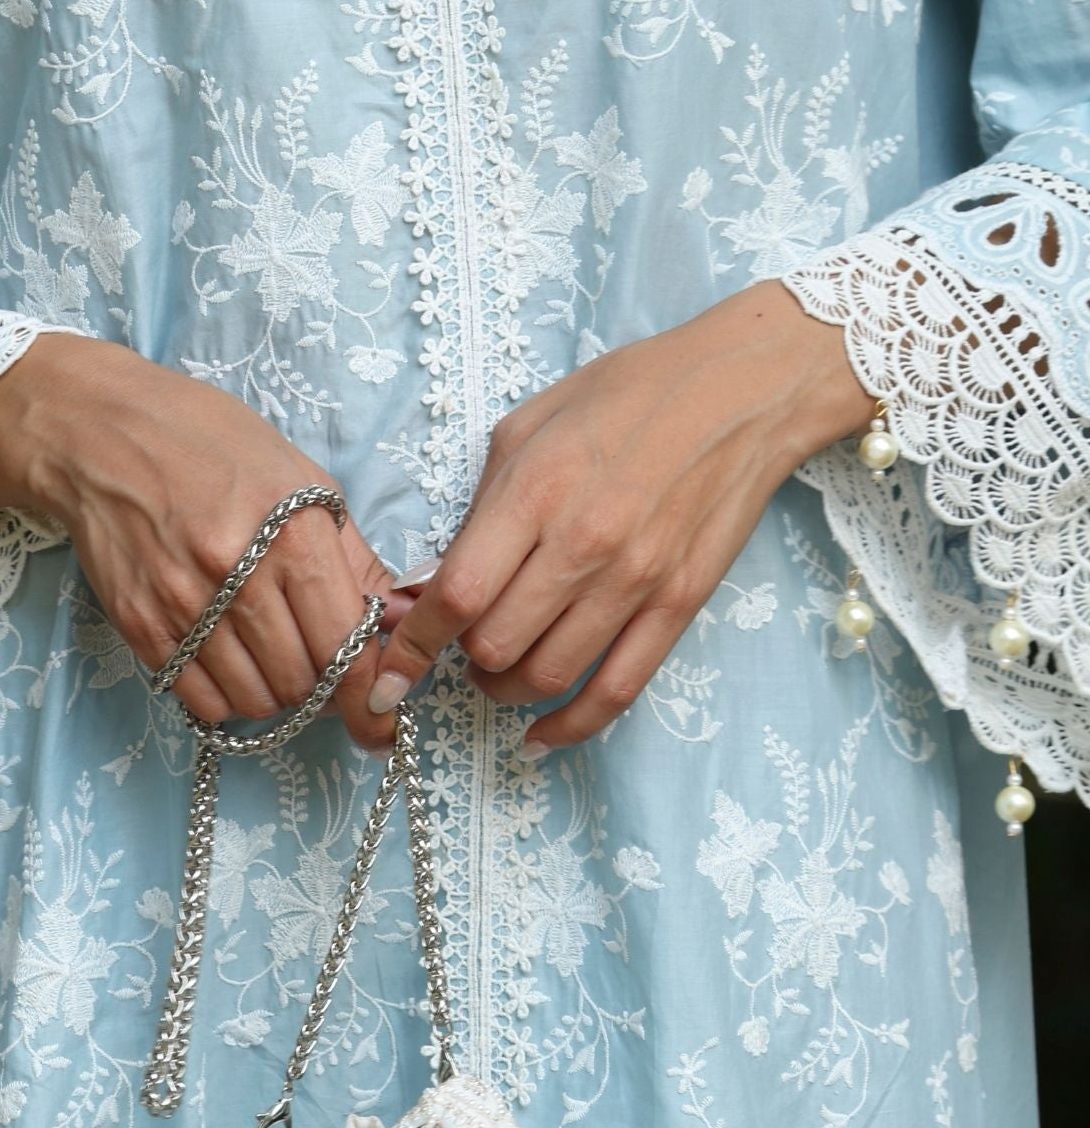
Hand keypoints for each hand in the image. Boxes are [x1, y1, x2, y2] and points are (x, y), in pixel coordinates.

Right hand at [0, 332, 413, 749]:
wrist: (101, 430)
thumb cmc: (209, 440)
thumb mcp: (299, 476)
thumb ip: (353, 556)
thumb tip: (399, 618)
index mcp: (291, 532)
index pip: (346, 645)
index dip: (369, 691)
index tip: (378, 713)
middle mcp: (239, 575)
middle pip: (302, 682)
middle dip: (323, 690)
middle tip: (323, 671)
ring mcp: (183, 604)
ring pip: (254, 700)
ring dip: (277, 696)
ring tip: (276, 660)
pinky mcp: (140, 624)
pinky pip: (198, 700)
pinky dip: (226, 699)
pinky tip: (232, 664)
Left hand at [364, 280, 869, 751]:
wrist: (737, 393)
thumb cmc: (625, 394)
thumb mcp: (527, 427)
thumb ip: (478, 508)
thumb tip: (430, 583)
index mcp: (535, 490)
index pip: (457, 593)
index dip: (413, 642)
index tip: (391, 666)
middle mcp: (583, 544)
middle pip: (495, 645)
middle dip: (461, 656)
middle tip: (458, 644)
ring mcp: (636, 582)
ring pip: (547, 676)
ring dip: (505, 689)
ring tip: (497, 671)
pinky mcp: (679, 606)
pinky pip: (618, 692)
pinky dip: (571, 725)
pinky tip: (541, 734)